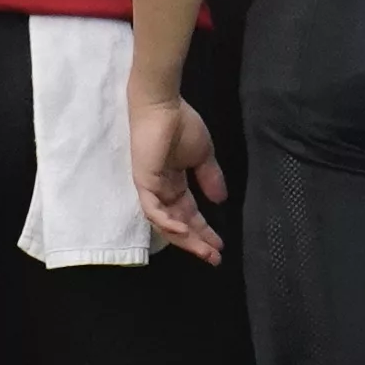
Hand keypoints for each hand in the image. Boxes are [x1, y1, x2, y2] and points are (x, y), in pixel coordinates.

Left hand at [130, 89, 226, 261]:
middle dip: (197, 242)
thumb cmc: (181, 125)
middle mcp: (162, 190)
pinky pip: (153, 209)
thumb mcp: (203, 155)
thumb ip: (210, 177)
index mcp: (175, 184)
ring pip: (166, 223)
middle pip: (179, 224)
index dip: (204, 231)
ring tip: (204, 250)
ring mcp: (151, 188)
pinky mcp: (144, 182)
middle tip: (213, 258)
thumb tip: (220, 199)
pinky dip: (166, 223)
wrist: (164, 106)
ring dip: (185, 238)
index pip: (189, 214)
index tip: (220, 246)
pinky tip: (182, 232)